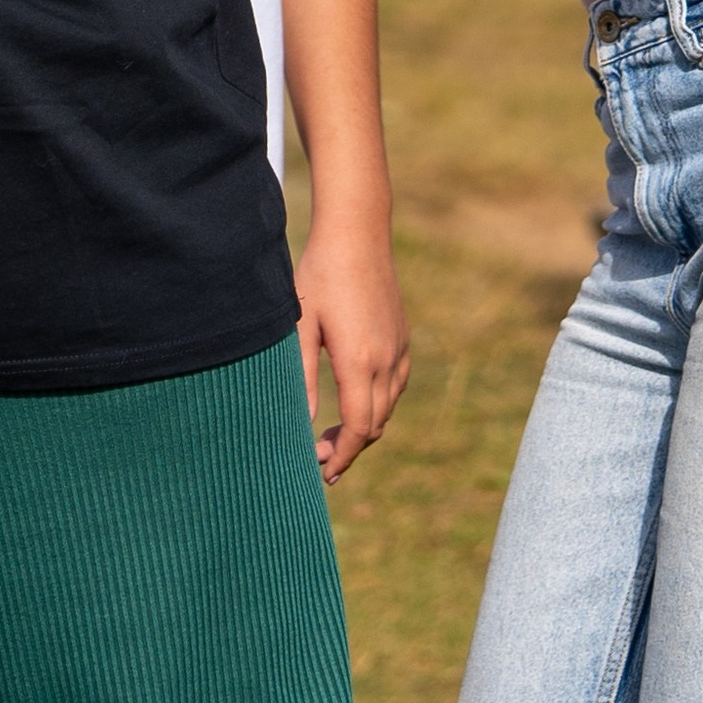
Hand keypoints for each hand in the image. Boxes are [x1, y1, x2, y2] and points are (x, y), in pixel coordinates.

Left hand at [295, 216, 409, 481]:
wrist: (357, 232)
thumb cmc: (320, 274)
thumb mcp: (300, 325)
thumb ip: (303, 377)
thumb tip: (306, 423)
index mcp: (359, 361)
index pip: (360, 428)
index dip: (343, 455)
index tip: (323, 471)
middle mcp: (386, 359)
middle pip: (376, 424)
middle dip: (350, 447)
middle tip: (319, 457)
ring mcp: (399, 347)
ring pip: (388, 406)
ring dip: (366, 426)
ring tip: (335, 435)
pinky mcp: (402, 336)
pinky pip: (395, 384)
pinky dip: (378, 403)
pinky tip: (356, 399)